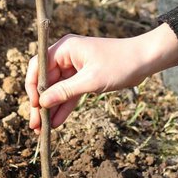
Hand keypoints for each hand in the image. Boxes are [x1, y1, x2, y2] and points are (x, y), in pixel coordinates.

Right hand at [25, 23, 177, 131]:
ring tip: (42, 129)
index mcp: (64, 49)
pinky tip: (56, 123)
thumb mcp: (91, 81)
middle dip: (40, 104)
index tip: (34, 106)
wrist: (145, 60)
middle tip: (34, 125)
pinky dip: (64, 107)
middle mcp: (66, 56)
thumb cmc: (120, 64)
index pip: (37, 67)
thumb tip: (42, 103)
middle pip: (45, 81)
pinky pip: (70, 94)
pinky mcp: (84, 78)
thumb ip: (65, 91)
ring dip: (51, 109)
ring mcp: (74, 68)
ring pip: (57, 90)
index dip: (32, 87)